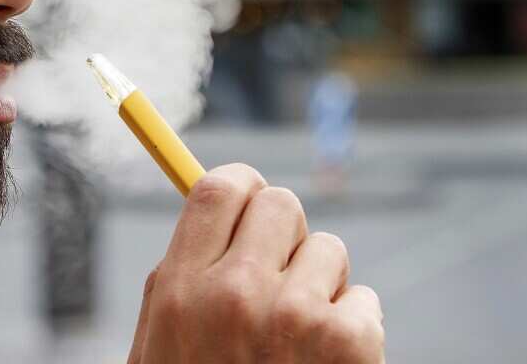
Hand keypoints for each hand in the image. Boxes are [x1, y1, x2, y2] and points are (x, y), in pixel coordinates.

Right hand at [127, 163, 383, 362]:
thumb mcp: (161, 343)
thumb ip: (184, 277)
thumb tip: (217, 206)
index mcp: (179, 288)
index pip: (218, 188)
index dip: (242, 185)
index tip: (251, 199)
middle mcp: (234, 292)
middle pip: (280, 204)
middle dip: (285, 235)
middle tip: (281, 273)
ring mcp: (293, 316)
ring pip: (329, 251)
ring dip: (321, 286)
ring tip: (299, 341)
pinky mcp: (348, 343)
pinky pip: (365, 301)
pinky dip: (356, 331)